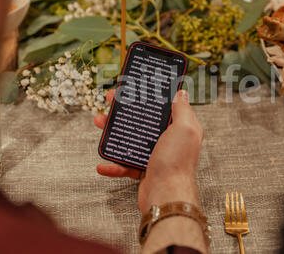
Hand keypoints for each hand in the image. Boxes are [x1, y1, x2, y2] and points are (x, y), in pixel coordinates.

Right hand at [95, 89, 203, 211]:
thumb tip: (182, 93)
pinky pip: (125, 165)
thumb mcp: (184, 129)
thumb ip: (182, 110)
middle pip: (143, 121)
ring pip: (131, 140)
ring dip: (113, 133)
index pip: (164, 106)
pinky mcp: (144, 170)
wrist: (167, 196)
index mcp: (180, 128)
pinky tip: (102, 164)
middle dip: (125, 110)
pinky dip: (113, 165)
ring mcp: (155, 155)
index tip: (134, 87)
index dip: (149, 96)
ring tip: (98, 122)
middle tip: (110, 100)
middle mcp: (168, 141)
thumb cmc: (177, 163)